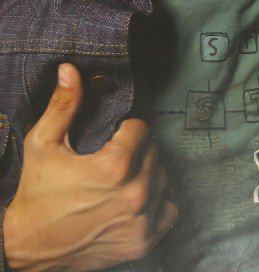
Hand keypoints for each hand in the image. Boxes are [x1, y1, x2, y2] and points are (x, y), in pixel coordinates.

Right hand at [3, 63, 176, 270]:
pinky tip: (136, 198)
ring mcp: (141, 221)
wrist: (28, 249)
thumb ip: (63, 105)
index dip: (126, 128)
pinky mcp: (143, 242)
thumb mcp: (43, 143)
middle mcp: (134, 193)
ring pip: (164, 178)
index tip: (113, 135)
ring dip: (149, 172)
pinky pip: (169, 209)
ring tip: (124, 176)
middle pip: (155, 151)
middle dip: (138, 148)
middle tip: (116, 154)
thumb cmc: (36, 193)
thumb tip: (70, 69)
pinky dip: (158, 202)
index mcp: (114, 166)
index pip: (142, 128)